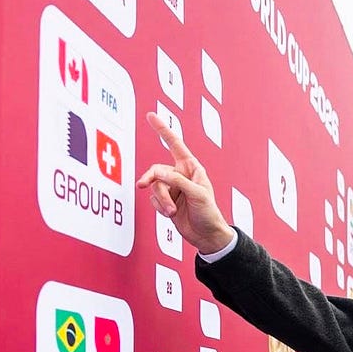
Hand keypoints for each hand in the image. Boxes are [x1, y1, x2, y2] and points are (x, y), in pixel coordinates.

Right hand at [136, 112, 233, 253]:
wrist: (206, 235)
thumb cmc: (209, 213)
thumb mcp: (198, 194)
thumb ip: (178, 181)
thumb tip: (160, 173)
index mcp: (192, 168)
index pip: (175, 144)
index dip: (163, 130)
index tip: (151, 116)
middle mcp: (180, 175)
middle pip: (156, 170)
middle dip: (152, 180)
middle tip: (143, 185)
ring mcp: (172, 188)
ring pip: (154, 187)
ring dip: (161, 200)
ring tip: (173, 211)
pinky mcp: (165, 200)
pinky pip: (153, 199)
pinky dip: (160, 207)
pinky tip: (171, 214)